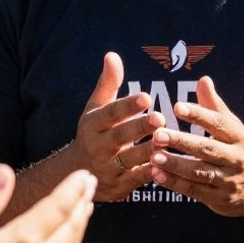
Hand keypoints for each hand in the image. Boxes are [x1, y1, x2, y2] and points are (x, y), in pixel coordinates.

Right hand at [68, 52, 165, 201]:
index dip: (128, 105)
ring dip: (149, 151)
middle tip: (160, 118)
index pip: (110, 113)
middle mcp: (98, 146)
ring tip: (167, 142)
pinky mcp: (118, 187)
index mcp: (93, 124)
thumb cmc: (94, 132)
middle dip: (140, 128)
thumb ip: (108, 83)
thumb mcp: (96, 108)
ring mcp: (107, 168)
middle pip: (120, 136)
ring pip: (130, 159)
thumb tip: (112, 55)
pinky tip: (166, 167)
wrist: (76, 172)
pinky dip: (150, 174)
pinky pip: (136, 180)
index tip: (146, 96)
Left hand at [147, 76, 243, 217]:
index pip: (218, 123)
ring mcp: (228, 180)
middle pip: (207, 148)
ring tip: (154, 157)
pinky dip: (175, 184)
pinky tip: (157, 176)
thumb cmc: (241, 151)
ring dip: (176, 165)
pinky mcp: (219, 199)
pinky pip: (195, 190)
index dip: (198, 114)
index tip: (177, 107)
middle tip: (158, 134)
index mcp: (238, 136)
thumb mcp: (234, 128)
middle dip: (182, 142)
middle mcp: (235, 158)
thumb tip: (203, 79)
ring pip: (200, 172)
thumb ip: (215, 106)